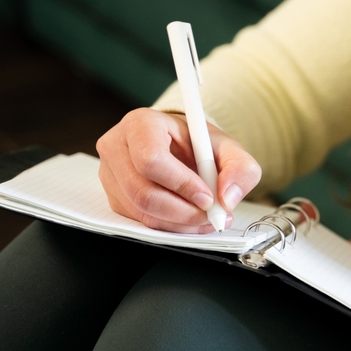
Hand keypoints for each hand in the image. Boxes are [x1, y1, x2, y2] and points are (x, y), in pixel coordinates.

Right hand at [96, 108, 261, 232]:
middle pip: (142, 193)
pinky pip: (140, 222)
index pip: (151, 160)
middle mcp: (118, 147)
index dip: (181, 184)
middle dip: (183, 211)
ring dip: (179, 223)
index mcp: (141, 124)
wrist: (181, 147)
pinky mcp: (114, 198)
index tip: (208, 197)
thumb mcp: (228, 147)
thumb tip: (228, 198)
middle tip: (212, 215)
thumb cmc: (198, 144)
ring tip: (207, 217)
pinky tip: (189, 218)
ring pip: (141, 212)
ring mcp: (111, 175)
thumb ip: (239, 168)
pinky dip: (170, 226)